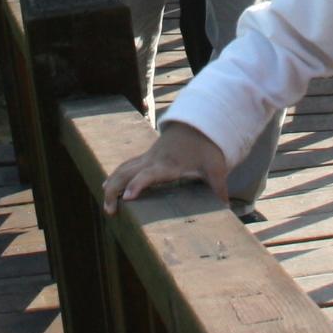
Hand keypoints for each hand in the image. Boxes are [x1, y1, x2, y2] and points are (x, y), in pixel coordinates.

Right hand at [101, 121, 231, 210]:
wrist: (200, 122)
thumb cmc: (207, 146)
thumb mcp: (216, 167)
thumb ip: (219, 188)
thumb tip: (226, 208)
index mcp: (169, 164)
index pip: (149, 174)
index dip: (137, 185)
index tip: (127, 197)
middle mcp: (154, 160)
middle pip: (127, 172)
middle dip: (114, 189)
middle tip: (110, 210)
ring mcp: (148, 157)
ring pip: (123, 168)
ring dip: (112, 183)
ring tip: (106, 204)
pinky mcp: (148, 156)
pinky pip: (127, 165)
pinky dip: (117, 176)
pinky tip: (109, 187)